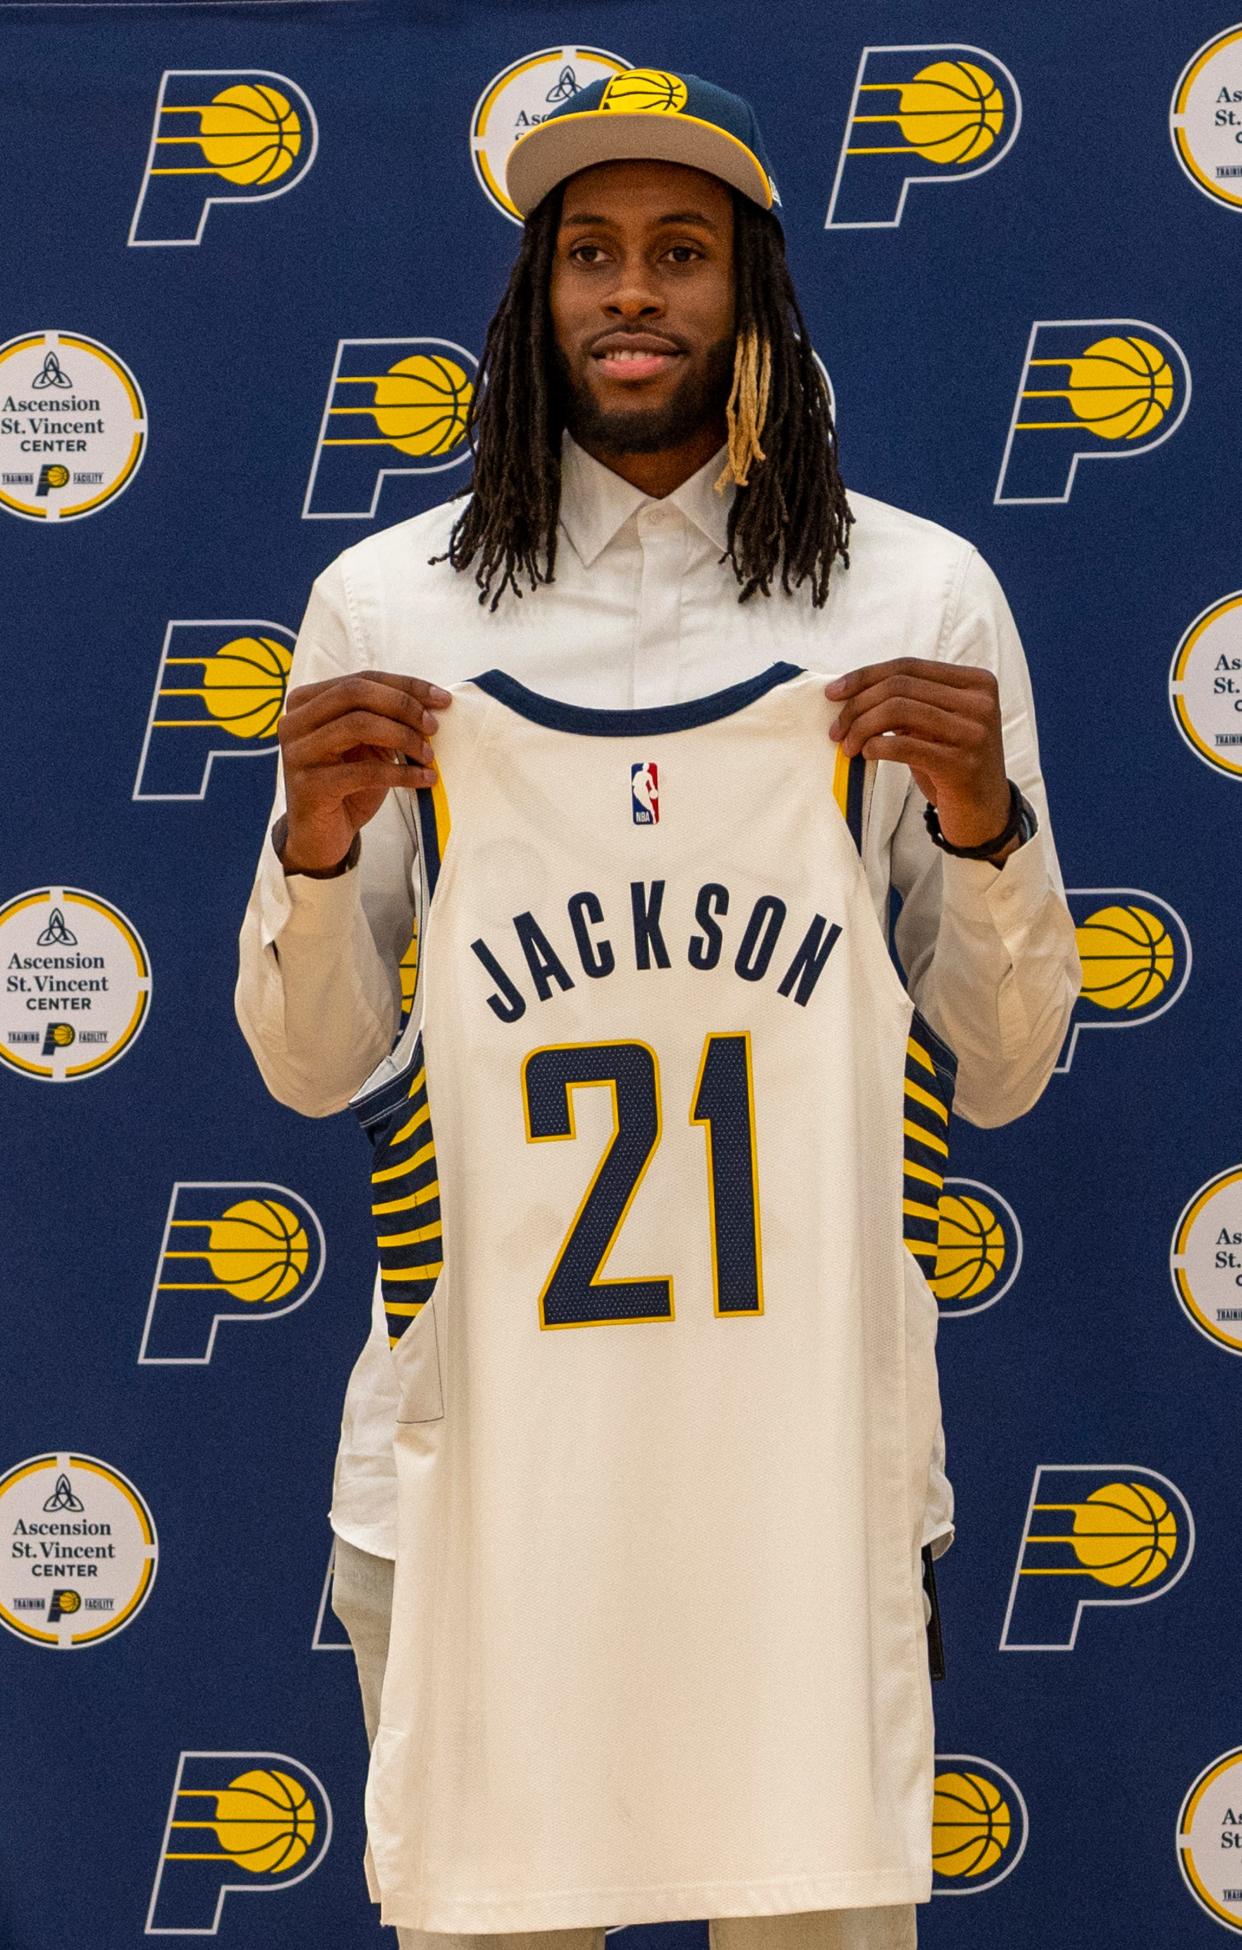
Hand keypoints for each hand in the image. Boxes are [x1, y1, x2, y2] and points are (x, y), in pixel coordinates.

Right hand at [277, 672, 451, 874]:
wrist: (320, 837)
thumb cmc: (347, 786)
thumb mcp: (366, 746)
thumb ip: (385, 720)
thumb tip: (432, 704)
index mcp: (306, 702)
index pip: (361, 679)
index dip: (405, 686)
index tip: (442, 699)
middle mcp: (294, 722)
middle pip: (355, 693)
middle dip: (403, 706)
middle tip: (433, 727)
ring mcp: (297, 753)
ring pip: (358, 725)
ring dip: (403, 737)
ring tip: (428, 756)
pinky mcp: (309, 786)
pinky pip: (364, 771)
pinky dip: (402, 774)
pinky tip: (424, 779)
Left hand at [825, 658, 1013, 854]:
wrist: (985, 812)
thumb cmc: (952, 764)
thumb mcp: (937, 724)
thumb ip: (910, 701)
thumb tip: (852, 690)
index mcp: (976, 682)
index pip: (908, 667)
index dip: (865, 676)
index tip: (833, 693)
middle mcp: (980, 702)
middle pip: (899, 686)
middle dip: (857, 705)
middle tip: (836, 729)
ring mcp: (973, 732)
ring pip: (898, 710)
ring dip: (861, 727)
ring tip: (848, 746)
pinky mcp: (960, 764)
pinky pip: (903, 745)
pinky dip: (875, 747)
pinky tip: (866, 754)